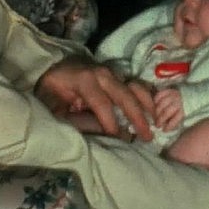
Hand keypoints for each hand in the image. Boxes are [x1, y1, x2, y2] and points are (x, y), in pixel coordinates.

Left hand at [35, 55, 153, 140]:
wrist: (52, 67)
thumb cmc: (52, 91)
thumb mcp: (53, 108)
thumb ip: (73, 121)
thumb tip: (100, 136)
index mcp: (84, 80)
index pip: (102, 103)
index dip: (111, 123)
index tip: (120, 140)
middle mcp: (102, 74)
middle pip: (125, 95)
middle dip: (138, 117)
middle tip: (147, 137)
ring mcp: (113, 73)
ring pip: (136, 87)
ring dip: (148, 106)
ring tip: (157, 123)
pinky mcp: (118, 75)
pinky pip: (138, 85)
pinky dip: (148, 98)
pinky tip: (154, 112)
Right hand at [154, 88, 183, 130]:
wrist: (189, 96)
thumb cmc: (183, 110)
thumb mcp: (182, 117)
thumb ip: (175, 122)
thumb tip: (165, 128)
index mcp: (183, 110)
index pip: (176, 119)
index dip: (169, 126)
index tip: (164, 130)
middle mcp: (178, 102)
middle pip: (167, 112)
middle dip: (160, 120)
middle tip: (157, 125)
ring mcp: (173, 95)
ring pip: (162, 104)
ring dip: (157, 111)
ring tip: (155, 116)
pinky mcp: (169, 90)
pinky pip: (159, 95)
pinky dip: (156, 100)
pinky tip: (155, 105)